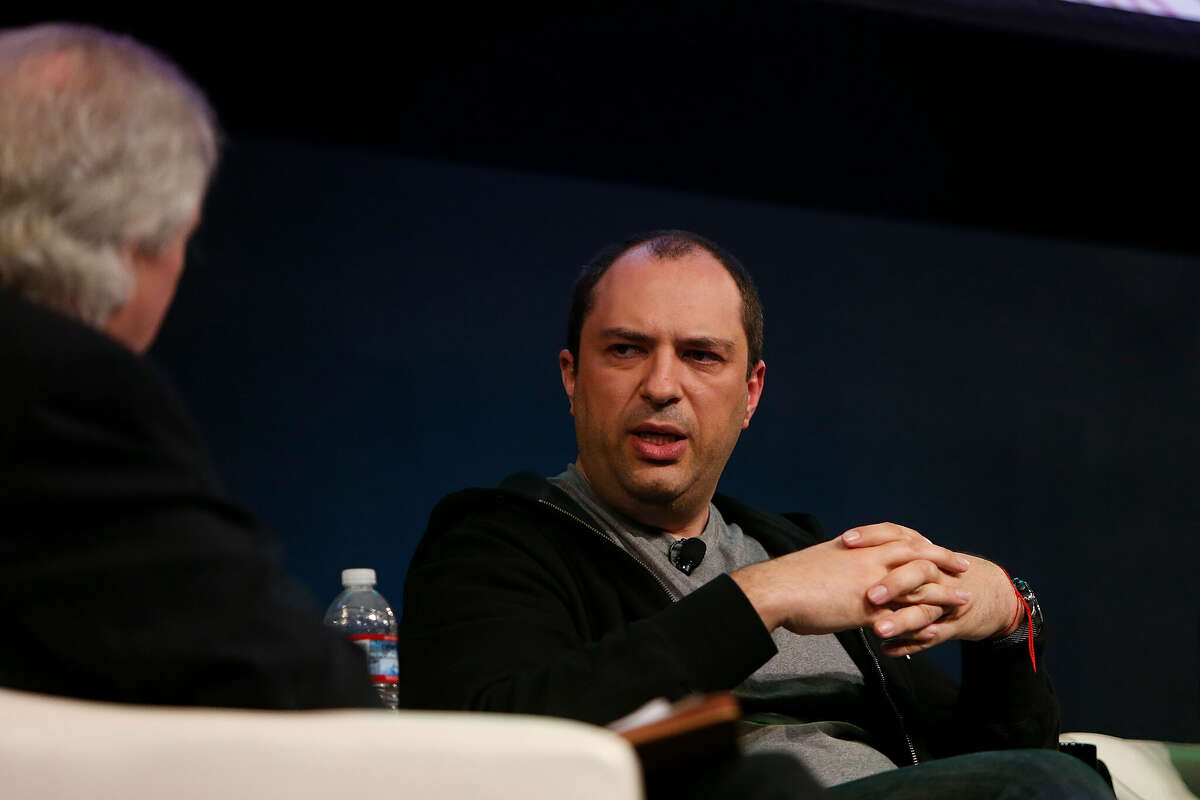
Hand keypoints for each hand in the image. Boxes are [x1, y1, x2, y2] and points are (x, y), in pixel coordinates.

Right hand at [731, 523, 970, 636]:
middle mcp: (869, 560)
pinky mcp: (868, 609)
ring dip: (944, 591)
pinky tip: (937, 629)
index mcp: (858, 547)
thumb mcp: (821, 561)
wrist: (776, 590)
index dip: (920, 543)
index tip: (936, 546)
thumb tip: (844, 569)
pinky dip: (923, 621)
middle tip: (964, 566)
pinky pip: (905, 615)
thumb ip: (840, 564)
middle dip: (943, 560)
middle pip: (918, 555)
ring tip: (966, 599)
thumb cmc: (790, 579)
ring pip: (918, 584)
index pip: (898, 538)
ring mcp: (872, 583)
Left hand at [844, 528, 1021, 656]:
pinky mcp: (953, 626)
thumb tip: (842, 547)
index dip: (873, 537)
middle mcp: (936, 575)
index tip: (847, 541)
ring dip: (902, 621)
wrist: (990, 594)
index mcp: (922, 553)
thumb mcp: (918, 557)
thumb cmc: (941, 575)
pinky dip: (909, 645)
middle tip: (872, 595)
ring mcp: (946, 602)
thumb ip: (887, 554)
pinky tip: (888, 650)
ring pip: (925, 611)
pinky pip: (931, 638)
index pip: (898, 537)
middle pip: (918, 573)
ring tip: (878, 630)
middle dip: (895, 583)